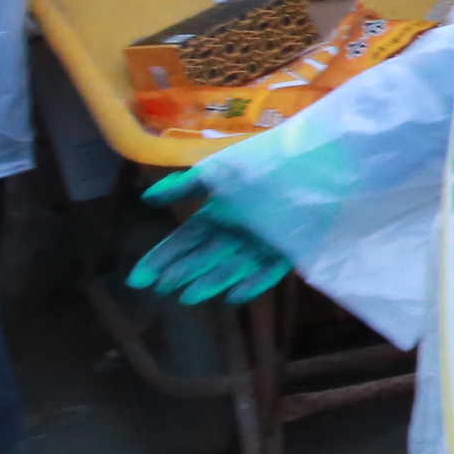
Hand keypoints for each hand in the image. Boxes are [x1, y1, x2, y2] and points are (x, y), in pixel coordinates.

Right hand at [130, 155, 304, 304]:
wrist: (315, 157)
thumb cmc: (263, 162)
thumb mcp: (219, 171)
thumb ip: (185, 185)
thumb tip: (146, 199)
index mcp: (217, 214)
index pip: (183, 241)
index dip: (160, 259)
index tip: (137, 280)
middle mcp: (236, 233)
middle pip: (204, 257)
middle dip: (182, 273)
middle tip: (162, 288)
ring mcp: (262, 242)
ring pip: (232, 267)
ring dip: (211, 282)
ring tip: (188, 297)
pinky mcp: (289, 248)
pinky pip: (270, 270)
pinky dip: (253, 283)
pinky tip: (234, 296)